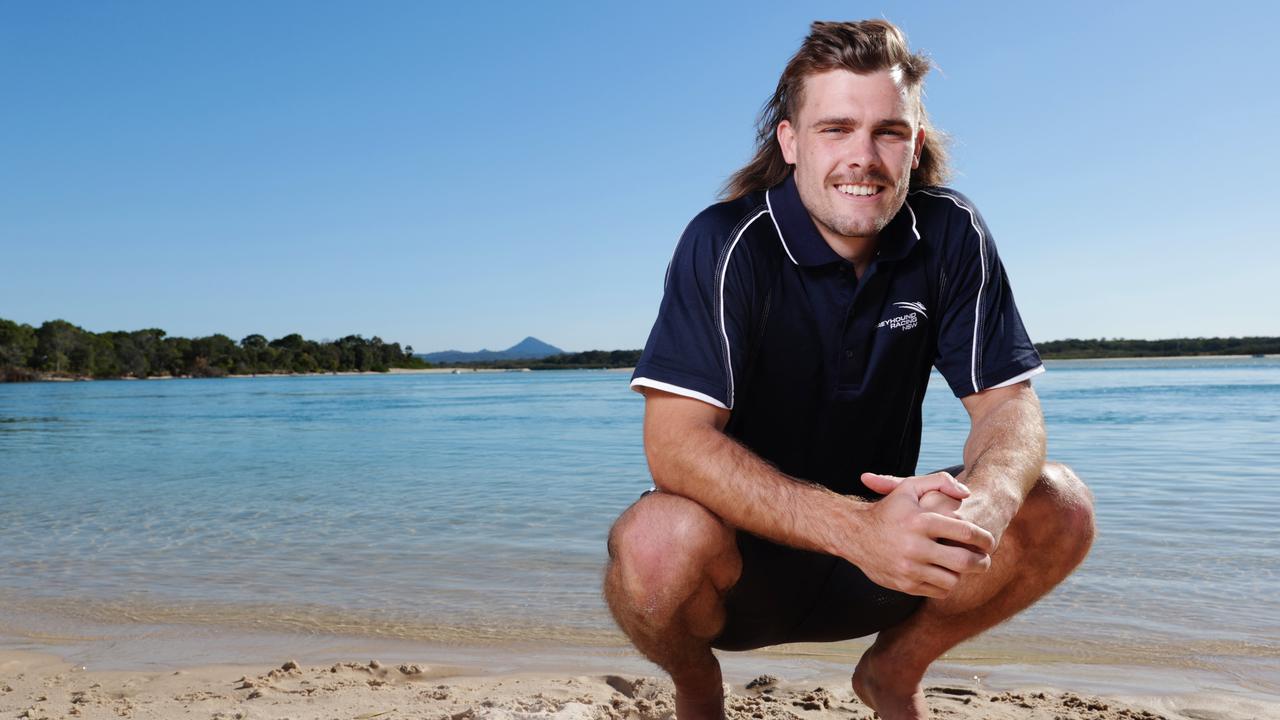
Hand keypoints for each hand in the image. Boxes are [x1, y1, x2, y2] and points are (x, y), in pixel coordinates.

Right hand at [842, 471, 993, 598]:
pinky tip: (944, 573)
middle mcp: (914, 546)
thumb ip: (939, 482)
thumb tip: (967, 493)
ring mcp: (909, 568)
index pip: (966, 532)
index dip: (985, 538)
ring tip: (964, 567)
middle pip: (964, 561)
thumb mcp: (909, 487)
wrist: (855, 534)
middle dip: (982, 562)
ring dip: (962, 574)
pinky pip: (938, 591)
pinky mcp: (905, 584)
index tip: (989, 542)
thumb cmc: (889, 509)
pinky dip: (946, 584)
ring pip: (952, 579)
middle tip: (985, 560)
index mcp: (920, 521)